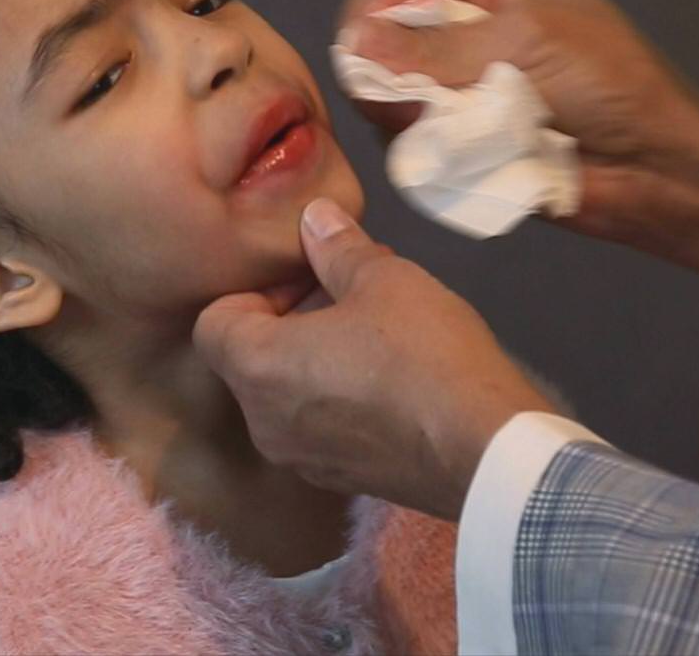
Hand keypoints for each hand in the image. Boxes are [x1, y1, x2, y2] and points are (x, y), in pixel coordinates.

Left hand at [195, 199, 554, 519]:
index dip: (256, 291)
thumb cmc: (423, 353)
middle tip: (348, 295)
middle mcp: (264, 422)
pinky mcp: (339, 481)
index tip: (308, 278)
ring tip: (376, 334)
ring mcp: (300, 459)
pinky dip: (336, 401)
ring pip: (283, 396)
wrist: (484, 447)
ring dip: (314, 360)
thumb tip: (314, 217)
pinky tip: (391, 382)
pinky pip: (316, 428)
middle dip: (288, 321)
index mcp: (258, 367)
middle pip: (249, 359)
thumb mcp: (384, 278)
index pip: (214, 322)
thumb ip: (337, 246)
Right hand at [340, 0, 698, 300]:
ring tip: (422, 122)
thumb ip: (439, 46)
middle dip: (380, 54)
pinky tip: (438, 151)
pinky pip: (416, 137)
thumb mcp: (527, 42)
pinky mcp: (465, 141)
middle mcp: (474, 27)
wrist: (658, 169)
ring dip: (399, 104)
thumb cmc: (610, 83)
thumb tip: (358, 44)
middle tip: (380, 86)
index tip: (370, 30)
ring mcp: (467, 86)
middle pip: (391, 24)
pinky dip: (420, 144)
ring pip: (393, 86)